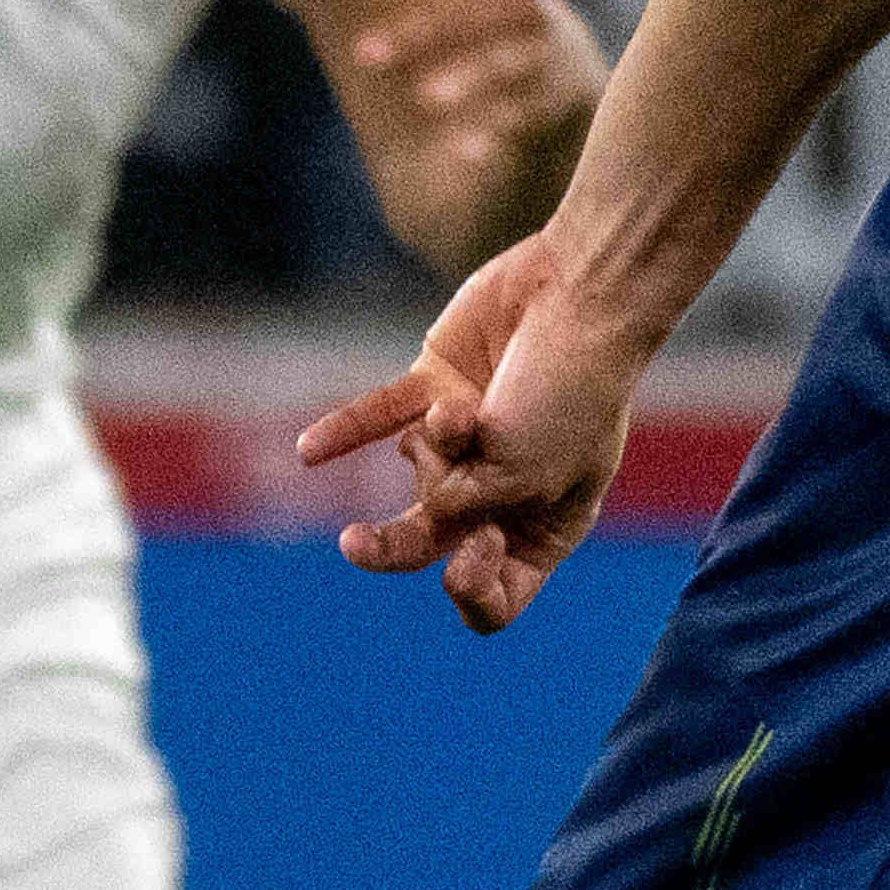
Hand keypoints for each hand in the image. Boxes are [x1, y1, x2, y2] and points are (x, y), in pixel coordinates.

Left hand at [296, 217, 655, 633]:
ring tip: (459, 413)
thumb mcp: (524, 474)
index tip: (474, 554)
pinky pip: (379, 417)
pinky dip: (345, 430)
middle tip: (357, 544)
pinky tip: (307, 453)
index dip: (474, 588)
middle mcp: (506, 489)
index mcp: (548, 526)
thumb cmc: (570, 391)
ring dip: (432, 445)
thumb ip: (461, 509)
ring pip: (416, 471)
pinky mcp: (436, 385)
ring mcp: (470, 437)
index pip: (498, 596)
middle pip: (436, 543)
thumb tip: (420, 506)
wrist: (581, 293)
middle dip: (398, 544)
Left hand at [301, 0, 606, 259]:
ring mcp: (554, 63)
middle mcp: (535, 12)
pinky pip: (534, 124)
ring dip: (473, 77)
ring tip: (424, 96)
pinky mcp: (562, 114)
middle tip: (362, 52)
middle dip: (429, 28)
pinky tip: (467, 151)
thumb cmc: (500, 18)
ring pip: (516, 66)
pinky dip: (503, 135)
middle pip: (488, 11)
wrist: (569, 95)